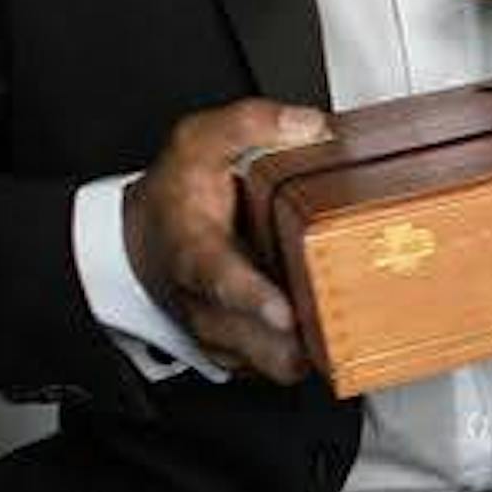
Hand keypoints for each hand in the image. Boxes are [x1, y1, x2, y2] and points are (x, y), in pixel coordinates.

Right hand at [119, 99, 332, 383]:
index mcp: (194, 249)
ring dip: (307, 351)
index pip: (217, 278)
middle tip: (342, 329)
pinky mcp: (239, 349)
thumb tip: (308, 125)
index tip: (283, 312)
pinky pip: (275, 366)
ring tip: (349, 330)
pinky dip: (304, 355)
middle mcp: (205, 302)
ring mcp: (221, 331)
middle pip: (250, 340)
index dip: (250, 298)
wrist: (143, 237)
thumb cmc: (177, 193)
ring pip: (266, 363)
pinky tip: (334, 329)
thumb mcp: (199, 141)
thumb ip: (248, 124)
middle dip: (294, 341)